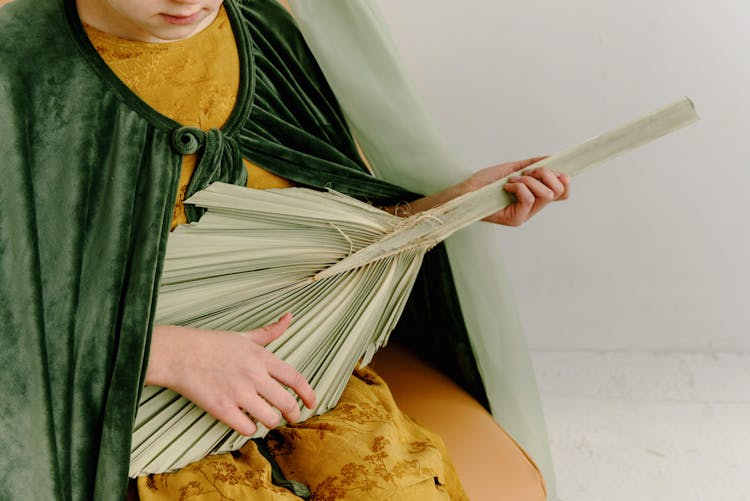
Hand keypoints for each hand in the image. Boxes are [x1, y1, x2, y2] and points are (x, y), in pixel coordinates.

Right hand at [146, 313, 315, 435]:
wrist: (179, 353)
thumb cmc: (211, 344)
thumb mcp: (244, 336)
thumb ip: (270, 331)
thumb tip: (289, 317)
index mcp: (261, 358)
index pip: (295, 378)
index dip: (308, 394)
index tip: (312, 404)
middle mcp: (254, 375)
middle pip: (287, 403)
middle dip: (293, 414)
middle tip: (291, 417)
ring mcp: (238, 393)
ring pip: (270, 419)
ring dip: (270, 421)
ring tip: (264, 417)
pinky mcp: (222, 408)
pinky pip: (247, 429)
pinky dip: (249, 429)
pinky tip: (244, 422)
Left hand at [461, 157, 569, 225]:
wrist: (466, 190)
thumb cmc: (485, 182)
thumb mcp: (513, 168)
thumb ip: (533, 165)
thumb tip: (552, 159)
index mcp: (535, 197)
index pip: (562, 193)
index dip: (564, 180)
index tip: (554, 169)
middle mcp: (532, 208)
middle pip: (557, 192)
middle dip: (545, 174)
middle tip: (527, 172)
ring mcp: (524, 215)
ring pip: (544, 194)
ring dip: (528, 180)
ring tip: (512, 180)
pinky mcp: (515, 219)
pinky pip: (528, 199)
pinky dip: (519, 187)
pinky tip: (507, 186)